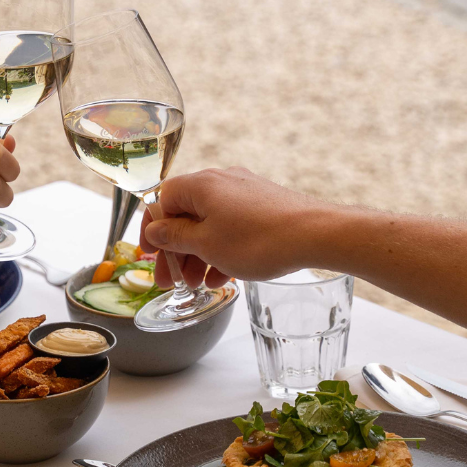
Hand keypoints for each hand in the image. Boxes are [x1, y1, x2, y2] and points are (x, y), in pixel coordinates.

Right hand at [140, 168, 334, 287]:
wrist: (316, 235)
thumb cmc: (259, 240)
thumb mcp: (206, 244)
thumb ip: (175, 237)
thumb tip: (155, 231)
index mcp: (200, 185)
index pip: (161, 201)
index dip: (151, 230)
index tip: (150, 255)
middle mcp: (221, 181)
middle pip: (185, 215)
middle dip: (176, 251)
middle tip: (169, 281)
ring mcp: (244, 193)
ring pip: (209, 224)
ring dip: (198, 255)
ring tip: (197, 285)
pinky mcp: (263, 205)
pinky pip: (232, 227)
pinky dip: (222, 249)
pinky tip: (223, 276)